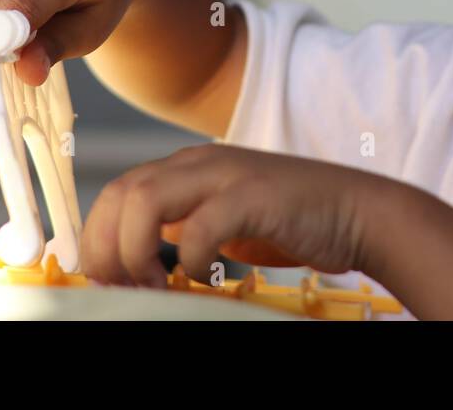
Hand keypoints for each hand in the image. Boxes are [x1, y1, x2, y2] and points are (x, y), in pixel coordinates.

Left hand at [81, 143, 382, 286]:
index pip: (116, 192)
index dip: (98, 239)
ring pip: (145, 199)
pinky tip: (203, 277)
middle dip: (106, 247)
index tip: (105, 283)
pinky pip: (199, 225)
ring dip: (135, 251)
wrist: (355, 210)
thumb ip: (179, 226)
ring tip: (153, 286)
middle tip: (121, 290)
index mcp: (186, 168)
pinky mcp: (254, 194)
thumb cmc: (288, 223)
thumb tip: (132, 264)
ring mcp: (226, 174)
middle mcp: (198, 163)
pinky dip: (189, 258)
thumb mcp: (220, 220)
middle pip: (119, 192)